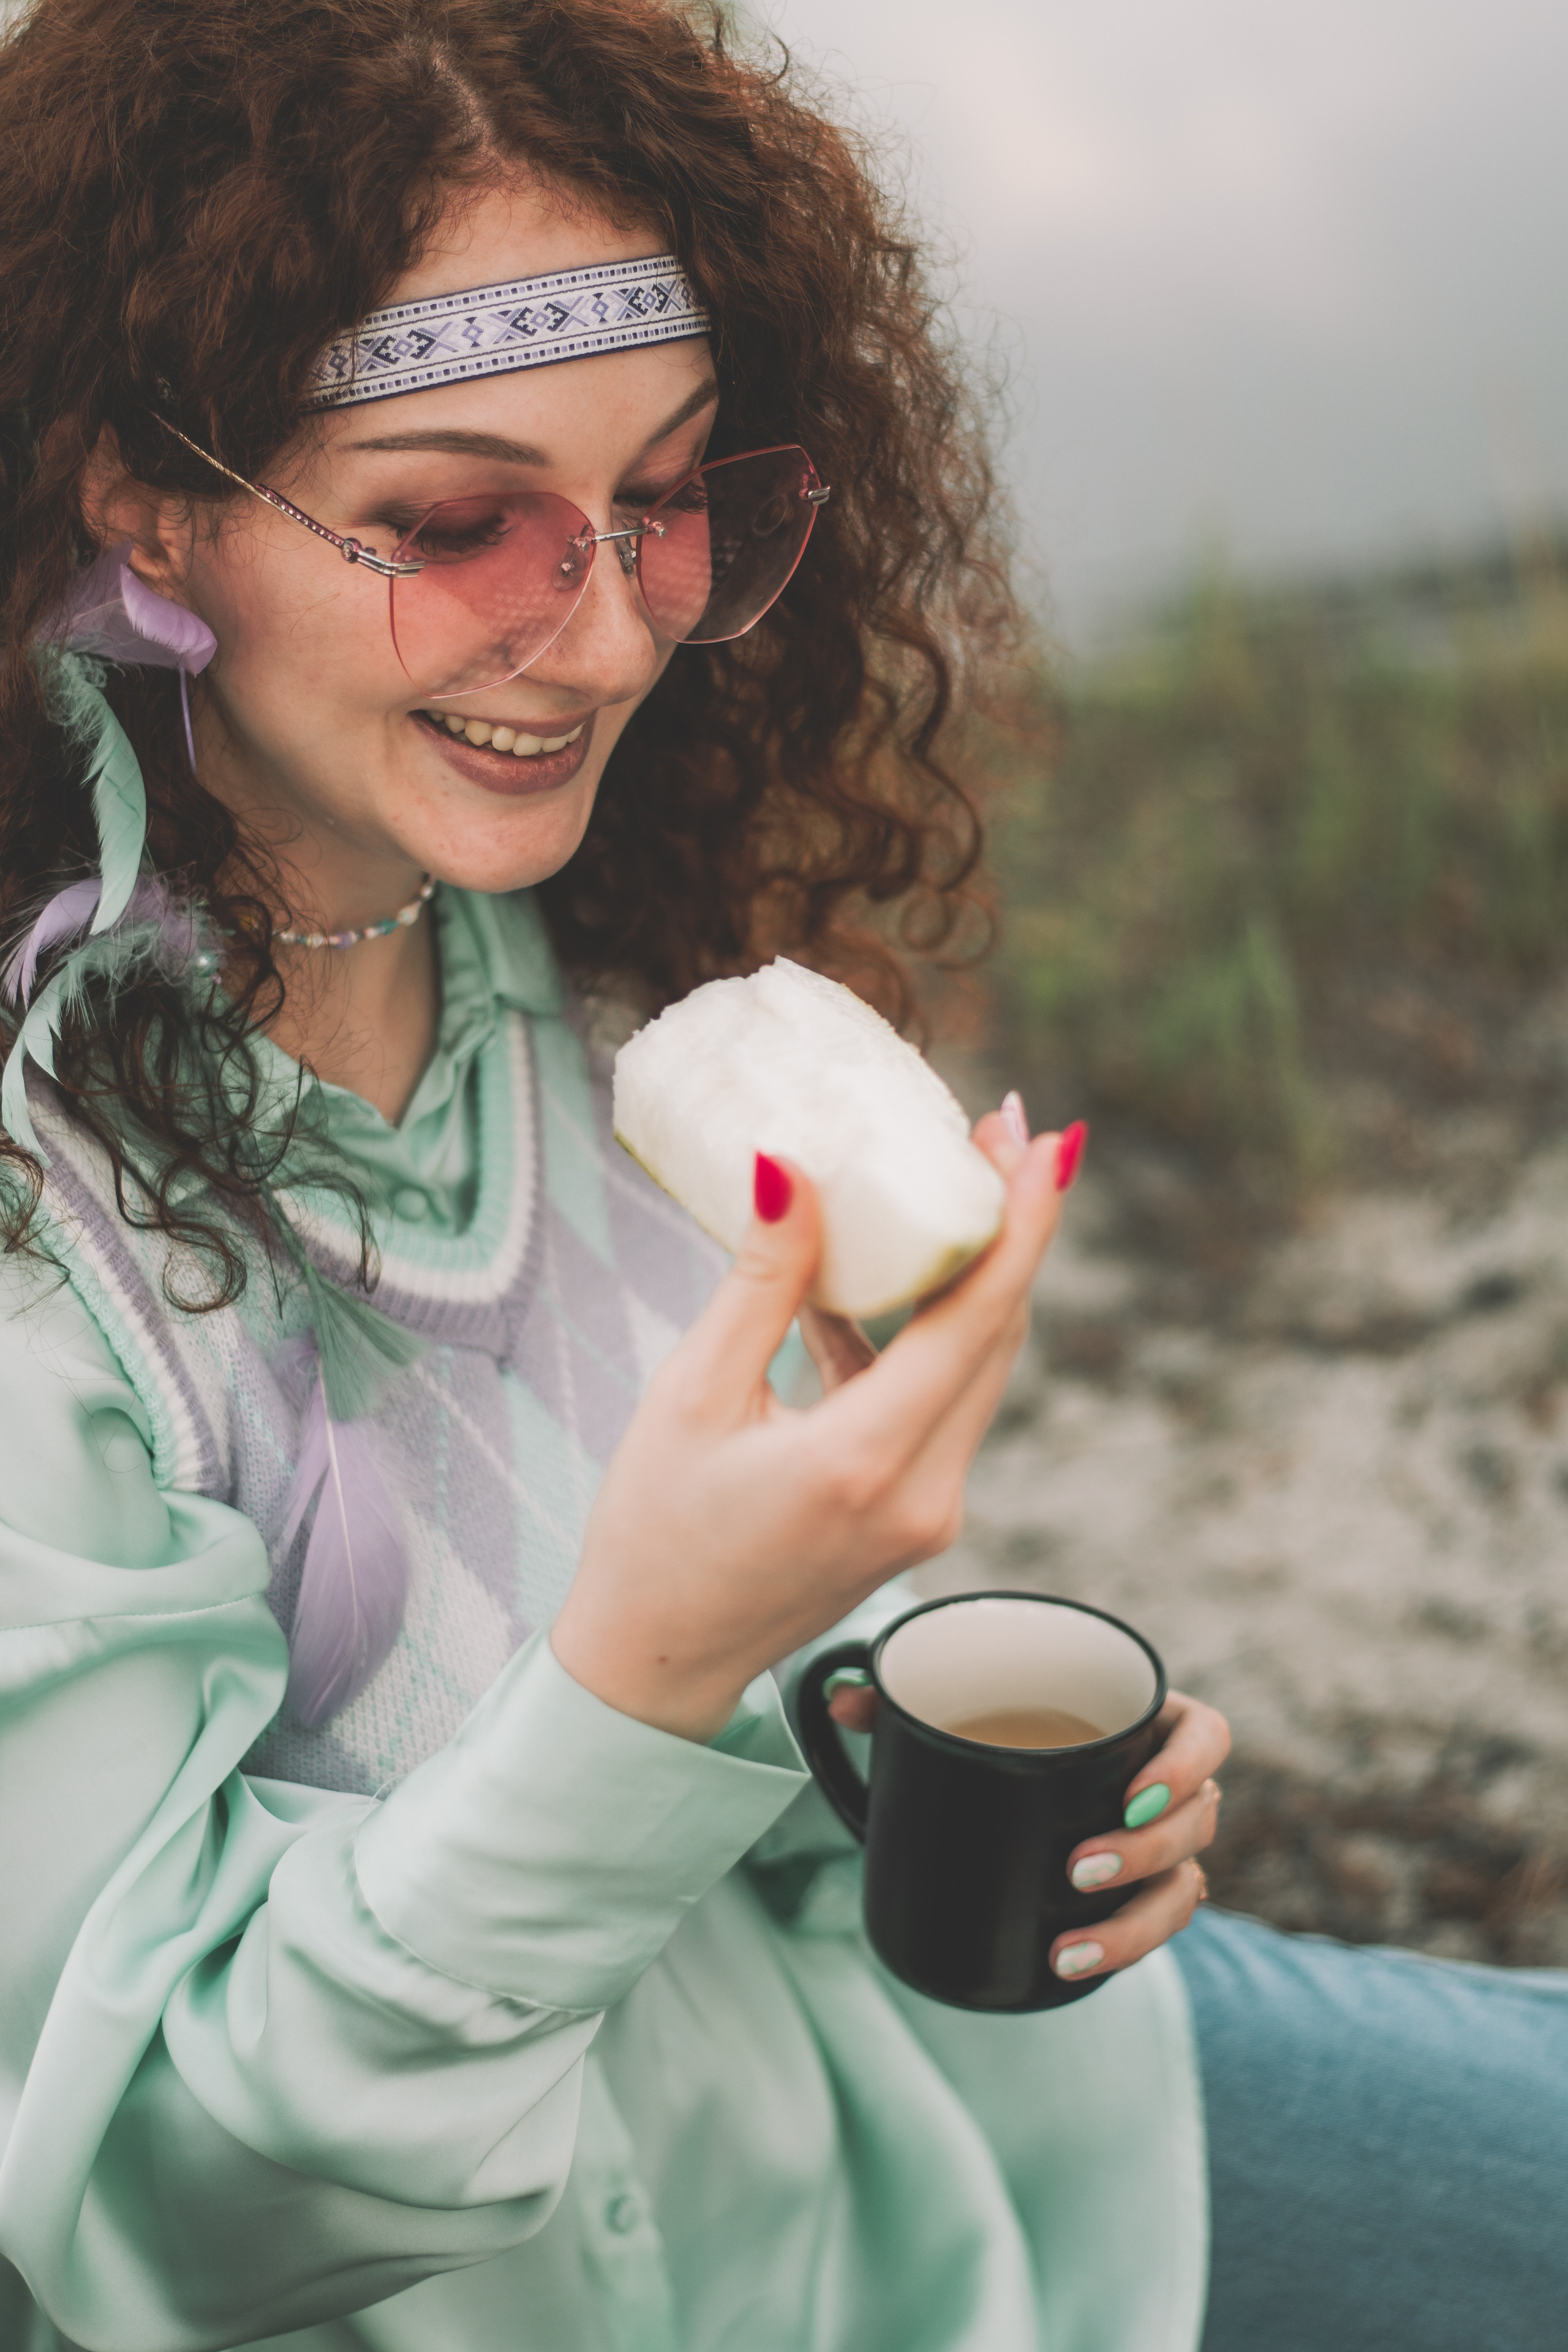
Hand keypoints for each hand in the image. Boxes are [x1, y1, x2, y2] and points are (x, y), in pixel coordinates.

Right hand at [551, 1111, 1069, 1740]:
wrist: (658, 1660)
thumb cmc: (655, 1532)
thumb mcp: (693, 1393)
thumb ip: (760, 1281)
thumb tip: (795, 1167)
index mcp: (865, 1462)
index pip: (979, 1318)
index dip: (1023, 1218)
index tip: (1044, 1137)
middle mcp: (923, 1494)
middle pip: (998, 1334)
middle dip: (1009, 1226)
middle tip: (997, 1129)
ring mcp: (930, 1512)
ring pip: (979, 1367)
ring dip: (972, 1276)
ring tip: (948, 1181)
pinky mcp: (918, 1517)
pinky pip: (942, 1403)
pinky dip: (922, 1336)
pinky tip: (871, 1282)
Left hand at [827, 1682, 1230, 1980]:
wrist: (1003, 1774)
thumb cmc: (997, 1719)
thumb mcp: (958, 1702)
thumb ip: (903, 1696)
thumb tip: (842, 1699)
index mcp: (1145, 1721)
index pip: (1204, 1736)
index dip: (1184, 1766)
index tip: (1133, 1794)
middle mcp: (1167, 1786)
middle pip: (1196, 1821)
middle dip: (1145, 1852)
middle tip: (1077, 1869)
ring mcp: (1160, 1846)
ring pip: (1183, 1886)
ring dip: (1134, 1921)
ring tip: (1069, 1946)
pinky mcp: (1138, 1893)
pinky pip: (1155, 1925)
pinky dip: (1120, 1948)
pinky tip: (1070, 1965)